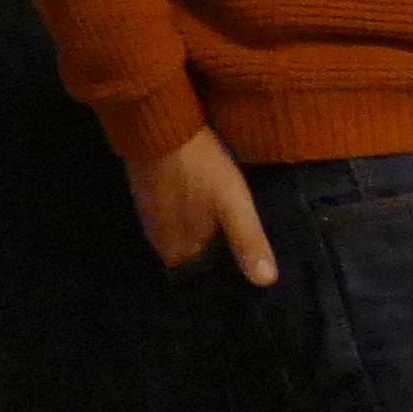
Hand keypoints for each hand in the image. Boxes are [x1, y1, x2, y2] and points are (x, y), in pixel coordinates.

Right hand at [129, 126, 276, 287]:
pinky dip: (188, 215)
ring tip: (226, 223)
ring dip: (200, 233)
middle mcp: (159, 243)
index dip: (224, 271)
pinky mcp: (146, 197)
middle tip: (241, 240)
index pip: (203, 276)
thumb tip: (266, 283)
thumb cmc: (201, 170)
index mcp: (178, 252)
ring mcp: (149, 219)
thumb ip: (247, 242)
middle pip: (192, 256)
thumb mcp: (233, 204)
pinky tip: (203, 204)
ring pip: (182, 236)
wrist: (160, 129)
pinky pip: (172, 217)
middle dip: (214, 251)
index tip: (244, 264)